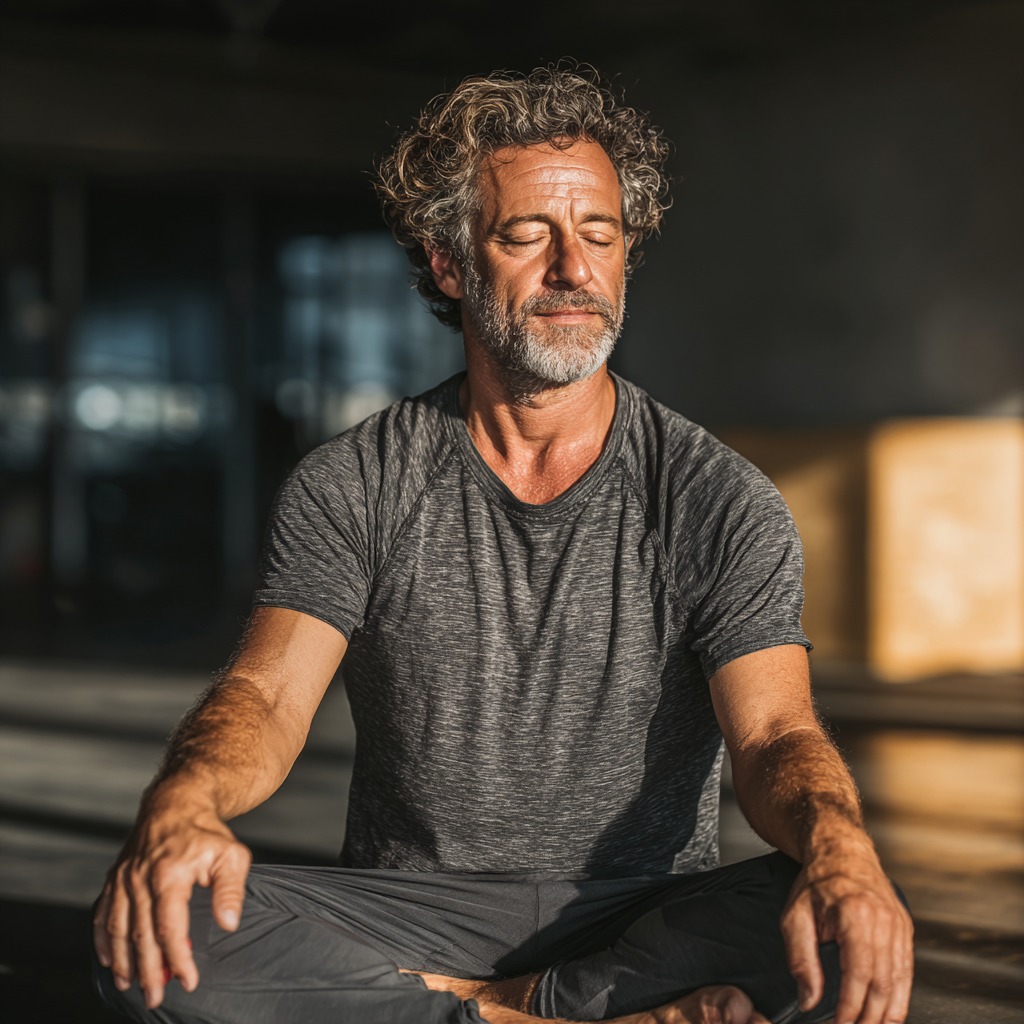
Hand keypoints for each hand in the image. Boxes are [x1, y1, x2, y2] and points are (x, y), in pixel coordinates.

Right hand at [93, 797, 251, 1009]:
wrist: (177, 802)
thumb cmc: (207, 832)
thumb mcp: (232, 855)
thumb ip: (231, 890)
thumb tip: (229, 924)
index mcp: (169, 875)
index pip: (170, 929)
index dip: (179, 960)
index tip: (188, 982)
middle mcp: (140, 879)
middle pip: (141, 937)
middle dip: (148, 972)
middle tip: (155, 998)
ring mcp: (123, 879)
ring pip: (117, 930)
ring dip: (122, 962)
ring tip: (131, 985)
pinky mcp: (114, 878)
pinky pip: (102, 915)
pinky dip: (103, 941)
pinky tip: (108, 960)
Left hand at [780, 838, 912, 1023]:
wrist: (841, 852)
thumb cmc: (817, 882)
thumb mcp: (795, 916)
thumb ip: (801, 959)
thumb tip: (809, 1000)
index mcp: (856, 916)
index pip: (859, 975)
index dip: (851, 1007)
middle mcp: (884, 922)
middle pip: (883, 985)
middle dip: (870, 1018)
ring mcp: (899, 926)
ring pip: (900, 983)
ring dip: (887, 1014)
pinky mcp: (904, 931)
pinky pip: (906, 972)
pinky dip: (899, 998)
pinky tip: (888, 1014)